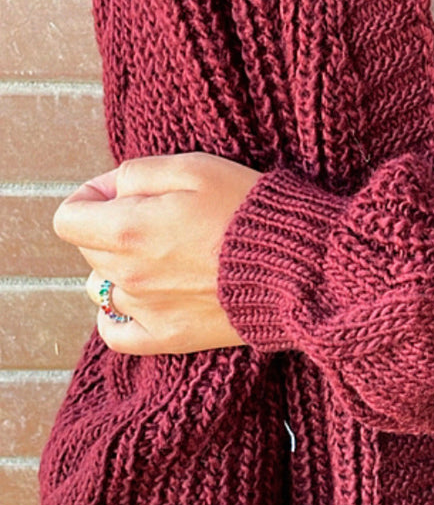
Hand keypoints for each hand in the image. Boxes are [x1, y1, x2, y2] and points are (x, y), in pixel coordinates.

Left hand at [51, 152, 263, 353]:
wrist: (295, 266)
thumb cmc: (247, 210)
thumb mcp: (193, 167)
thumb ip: (137, 174)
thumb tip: (110, 191)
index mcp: (126, 229)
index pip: (68, 218)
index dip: (90, 198)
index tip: (122, 193)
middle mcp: (127, 274)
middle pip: (89, 251)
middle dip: (111, 229)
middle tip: (160, 217)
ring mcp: (145, 310)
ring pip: (102, 287)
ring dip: (120, 269)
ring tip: (162, 257)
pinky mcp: (167, 337)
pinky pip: (115, 332)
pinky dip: (119, 315)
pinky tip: (143, 299)